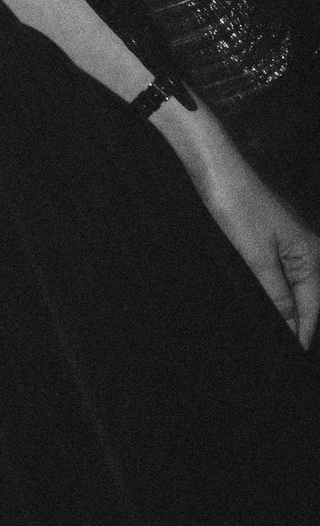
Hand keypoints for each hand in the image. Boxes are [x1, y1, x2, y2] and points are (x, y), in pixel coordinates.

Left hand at [205, 159, 319, 347]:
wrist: (216, 168)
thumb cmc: (237, 205)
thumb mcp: (257, 257)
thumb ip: (277, 295)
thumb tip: (290, 326)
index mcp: (310, 255)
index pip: (312, 308)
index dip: (302, 334)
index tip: (292, 357)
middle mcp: (305, 249)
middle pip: (305, 299)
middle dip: (293, 323)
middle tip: (278, 350)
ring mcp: (287, 242)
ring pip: (290, 287)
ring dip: (282, 308)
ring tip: (271, 333)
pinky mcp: (269, 236)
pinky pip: (277, 273)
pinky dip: (271, 290)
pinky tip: (260, 301)